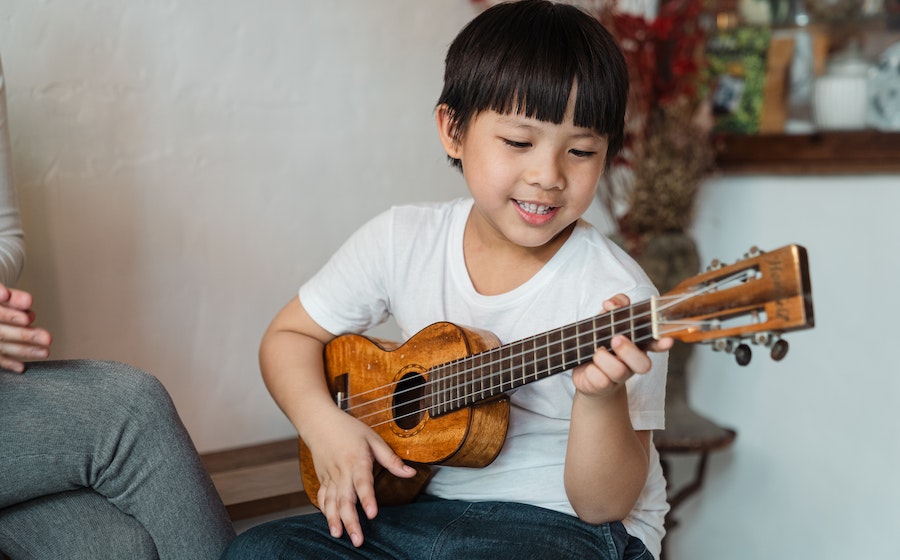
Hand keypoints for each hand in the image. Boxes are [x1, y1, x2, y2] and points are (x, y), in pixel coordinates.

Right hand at [0, 283, 51, 371]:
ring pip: (1, 346)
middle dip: (24, 335)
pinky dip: (7, 363)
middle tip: (47, 338)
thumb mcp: (3, 295)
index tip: (27, 319)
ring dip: (23, 350)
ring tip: (45, 352)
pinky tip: (21, 367)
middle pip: (1, 333)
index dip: (10, 315)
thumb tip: (28, 302)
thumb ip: (15, 298)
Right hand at [307, 409, 416, 547]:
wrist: (319, 422)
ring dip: (334, 520)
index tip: (372, 514)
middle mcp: (342, 471)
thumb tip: (410, 473)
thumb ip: (391, 459)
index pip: (362, 482)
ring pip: (331, 502)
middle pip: (345, 499)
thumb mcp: (373, 439)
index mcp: (356, 460)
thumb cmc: (349, 429)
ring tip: (339, 535)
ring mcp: (330, 476)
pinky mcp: (322, 479)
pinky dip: (325, 511)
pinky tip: (331, 523)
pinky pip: (322, 498)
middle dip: (350, 521)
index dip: (367, 499)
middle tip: (358, 539)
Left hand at [571, 294, 671, 396]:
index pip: (655, 343)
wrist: (585, 371)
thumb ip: (613, 307)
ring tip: (596, 351)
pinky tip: (589, 367)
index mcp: (637, 344)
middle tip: (615, 339)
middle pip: (643, 364)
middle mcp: (632, 362)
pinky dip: (591, 370)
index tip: (667, 341)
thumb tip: (612, 304)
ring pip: (619, 371)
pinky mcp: (604, 386)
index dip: (662, 343)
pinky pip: (600, 380)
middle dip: (629, 351)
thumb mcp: (605, 320)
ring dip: (603, 358)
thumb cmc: (599, 342)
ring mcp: (619, 377)